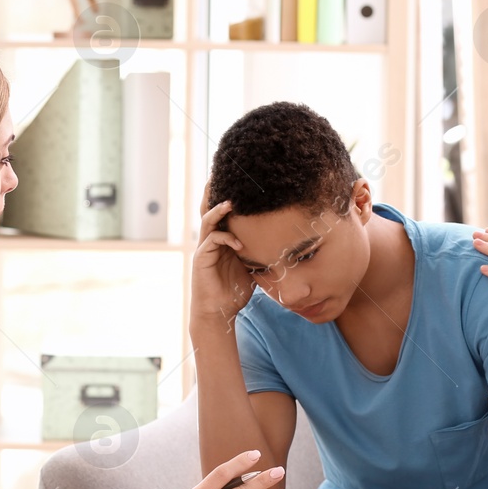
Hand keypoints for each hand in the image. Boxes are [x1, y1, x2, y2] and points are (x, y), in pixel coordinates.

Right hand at [190, 183, 255, 330]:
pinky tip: (239, 244)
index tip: (240, 181)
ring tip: (230, 202)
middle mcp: (212, 240)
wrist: (219, 312)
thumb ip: (260, 254)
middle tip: (221, 175)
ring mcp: (205, 248)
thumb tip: (286, 245)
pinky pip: (212, 240)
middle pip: (209, 209)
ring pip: (207, 220)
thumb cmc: (235, 291)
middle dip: (214, 192)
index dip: (228, 197)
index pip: (223, 212)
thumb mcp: (252, 268)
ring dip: (218, 210)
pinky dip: (226, 238)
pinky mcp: (202, 258)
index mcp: (223, 239)